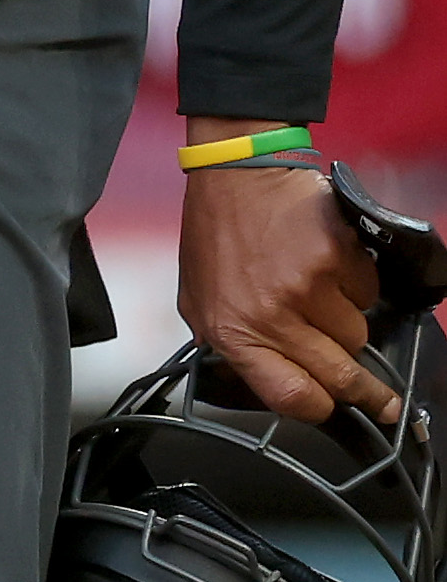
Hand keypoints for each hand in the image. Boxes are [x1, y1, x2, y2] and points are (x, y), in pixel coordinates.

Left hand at [179, 127, 394, 425]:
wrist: (233, 173)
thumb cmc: (214, 235)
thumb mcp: (199, 299)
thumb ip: (228, 342)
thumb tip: (265, 379)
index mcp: (232, 331)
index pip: (290, 396)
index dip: (319, 408)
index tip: (333, 408)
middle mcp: (272, 314)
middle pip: (339, 376)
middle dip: (366, 392)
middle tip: (383, 402)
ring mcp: (309, 285)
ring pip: (358, 334)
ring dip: (347, 322)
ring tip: (318, 291)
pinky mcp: (339, 255)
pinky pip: (369, 292)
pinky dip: (356, 285)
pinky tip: (327, 263)